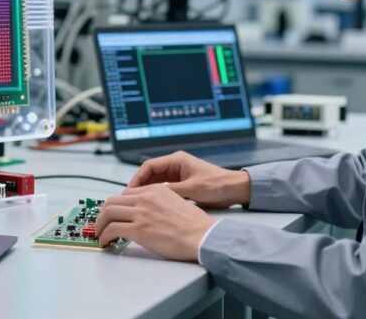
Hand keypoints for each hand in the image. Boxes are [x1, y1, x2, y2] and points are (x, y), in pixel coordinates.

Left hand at [95, 184, 215, 261]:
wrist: (202, 236)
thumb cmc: (195, 225)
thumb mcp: (177, 201)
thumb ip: (159, 202)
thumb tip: (148, 212)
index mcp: (155, 190)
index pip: (126, 193)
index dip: (116, 205)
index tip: (113, 213)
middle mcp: (145, 198)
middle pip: (112, 201)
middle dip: (103, 214)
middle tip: (101, 223)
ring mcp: (141, 213)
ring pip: (108, 214)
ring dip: (100, 225)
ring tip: (100, 234)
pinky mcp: (138, 229)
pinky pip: (112, 229)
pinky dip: (104, 236)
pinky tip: (105, 242)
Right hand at [128, 150, 251, 208]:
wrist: (235, 190)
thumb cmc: (218, 185)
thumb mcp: (192, 189)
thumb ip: (171, 191)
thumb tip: (151, 196)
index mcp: (177, 160)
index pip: (149, 166)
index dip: (137, 178)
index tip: (130, 191)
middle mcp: (176, 165)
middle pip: (150, 173)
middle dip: (139, 185)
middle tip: (130, 199)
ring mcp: (179, 174)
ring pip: (156, 182)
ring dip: (147, 191)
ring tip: (138, 204)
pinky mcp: (183, 184)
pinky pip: (164, 188)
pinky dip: (157, 195)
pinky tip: (152, 205)